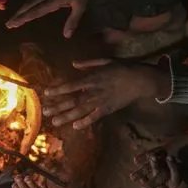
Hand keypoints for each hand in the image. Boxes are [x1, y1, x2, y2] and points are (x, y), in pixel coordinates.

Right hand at [6, 0, 97, 37]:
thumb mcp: (80, 6)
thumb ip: (72, 21)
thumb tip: (66, 36)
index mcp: (53, 0)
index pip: (36, 11)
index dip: (24, 18)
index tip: (14, 24)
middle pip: (29, 6)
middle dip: (18, 15)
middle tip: (8, 24)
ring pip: (30, 2)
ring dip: (21, 10)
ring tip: (13, 19)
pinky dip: (28, 6)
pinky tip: (26, 10)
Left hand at [43, 59, 169, 128]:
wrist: (142, 80)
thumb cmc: (124, 68)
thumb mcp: (106, 61)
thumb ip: (88, 64)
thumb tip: (73, 64)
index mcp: (94, 78)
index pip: (72, 85)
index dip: (59, 89)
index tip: (46, 92)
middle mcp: (95, 91)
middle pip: (74, 100)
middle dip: (58, 106)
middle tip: (45, 111)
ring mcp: (102, 101)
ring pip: (82, 110)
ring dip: (67, 116)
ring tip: (55, 121)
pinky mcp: (109, 109)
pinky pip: (96, 117)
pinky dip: (86, 121)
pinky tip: (76, 127)